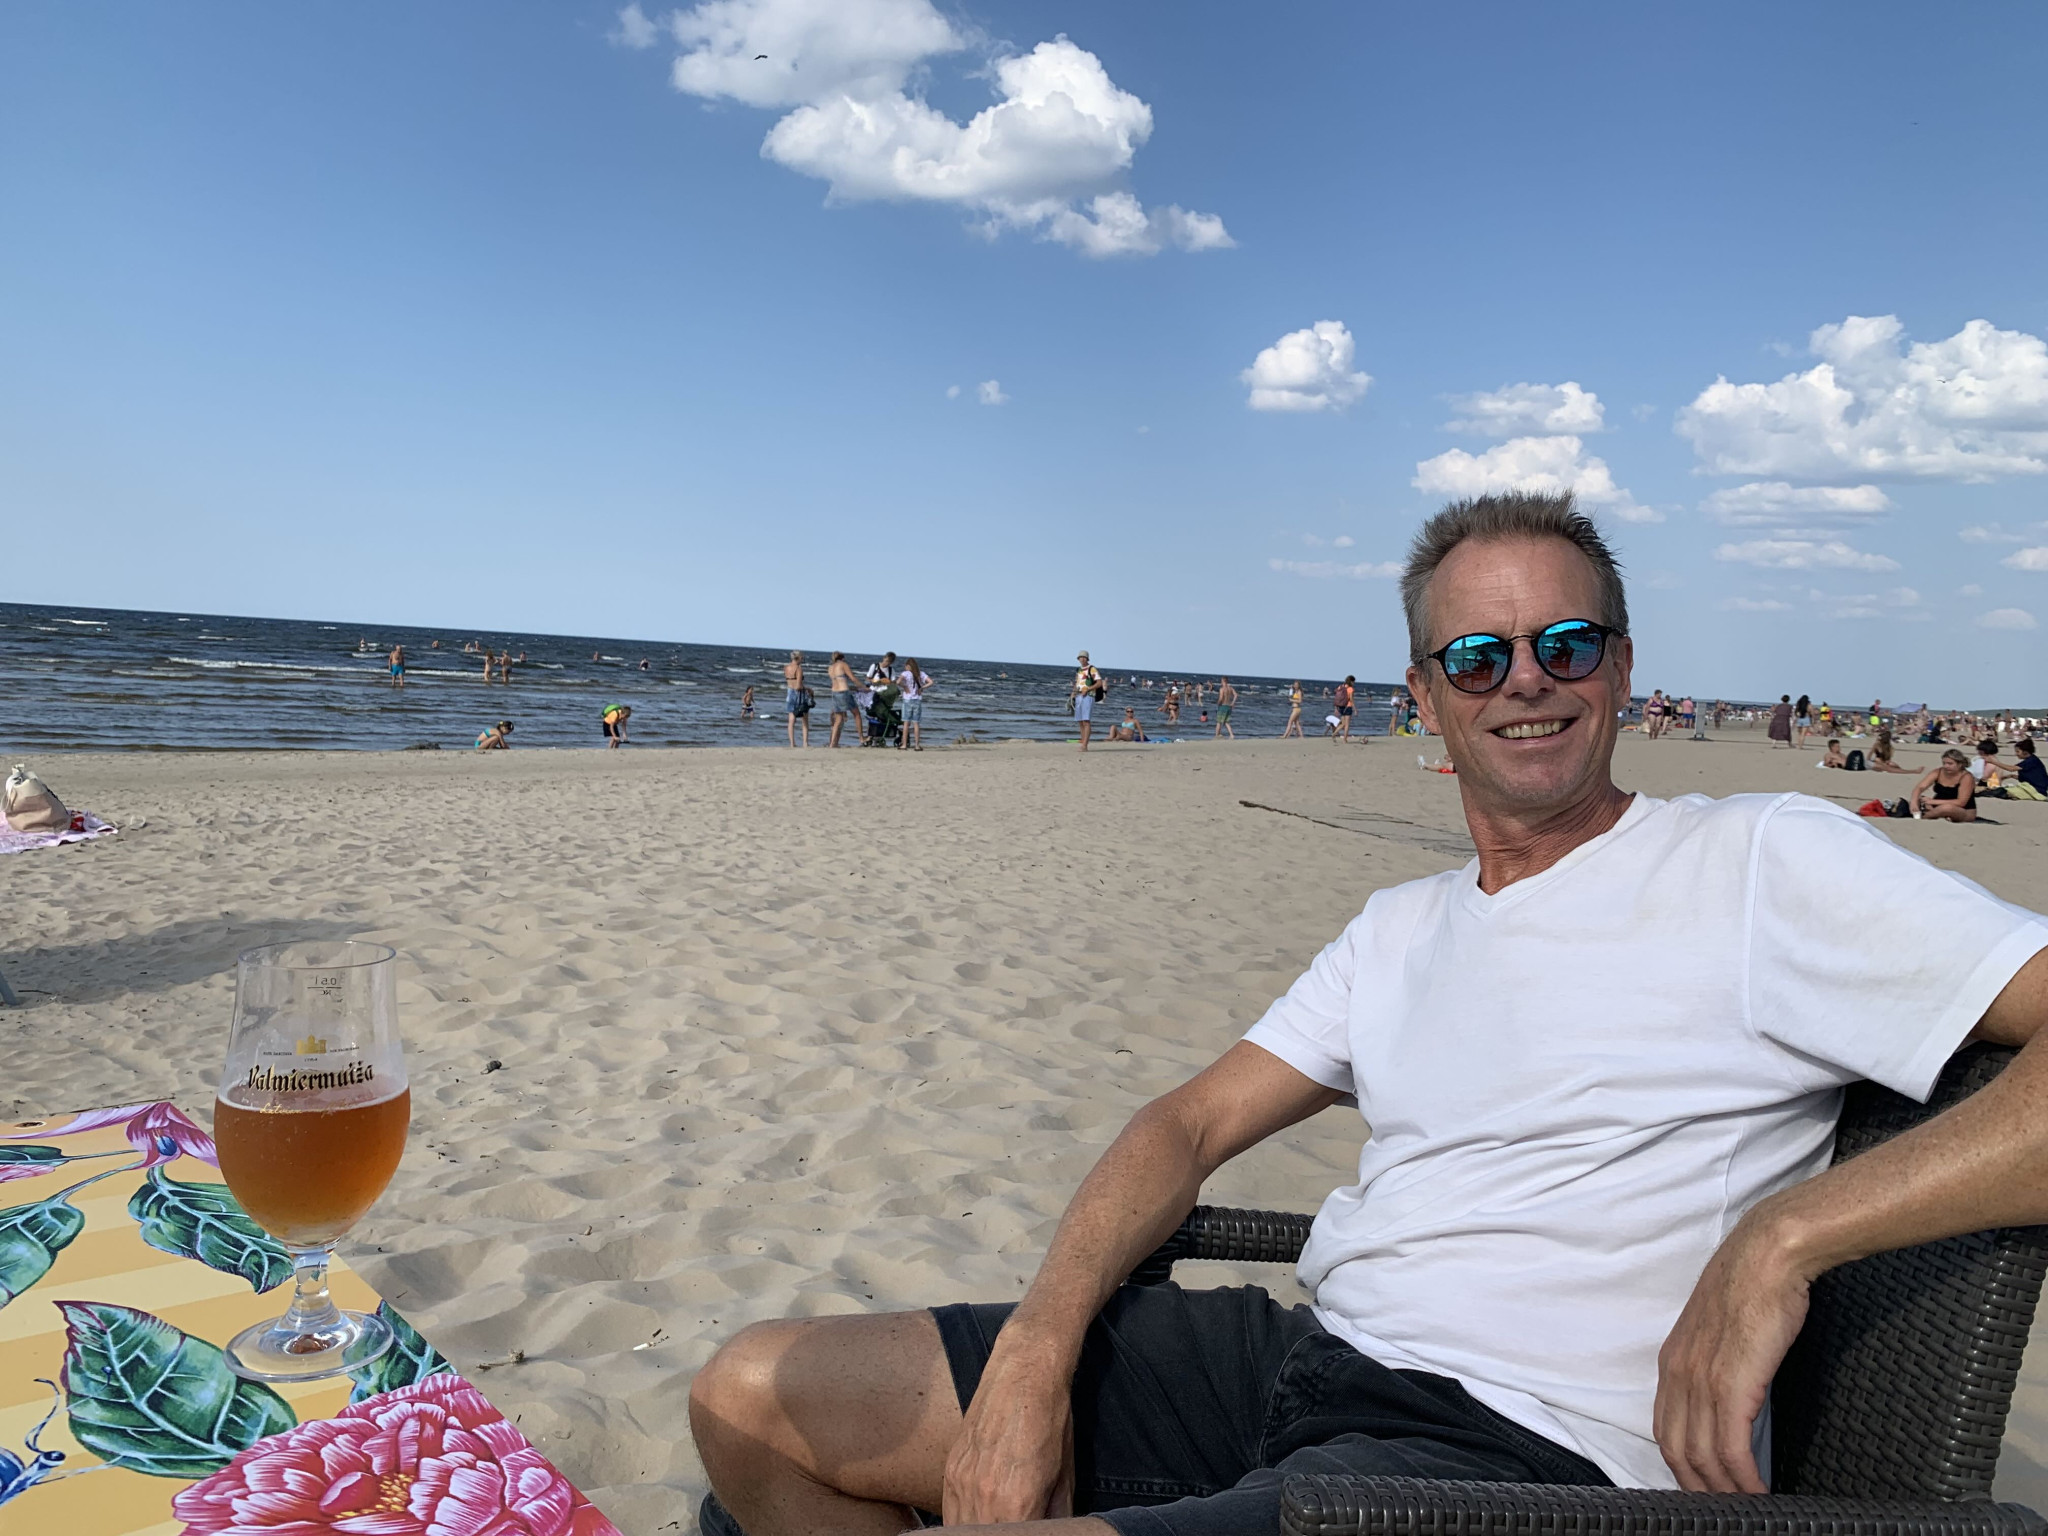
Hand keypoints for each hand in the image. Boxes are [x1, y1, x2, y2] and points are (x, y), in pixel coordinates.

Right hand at [942, 1346, 1075, 1524]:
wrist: (1024, 1375)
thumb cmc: (1050, 1422)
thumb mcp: (1065, 1478)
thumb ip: (1055, 1517)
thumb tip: (1050, 1530)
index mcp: (1017, 1503)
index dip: (1025, 1534)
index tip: (1031, 1526)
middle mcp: (984, 1497)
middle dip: (1000, 1533)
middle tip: (1017, 1523)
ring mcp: (961, 1482)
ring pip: (962, 1530)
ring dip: (979, 1530)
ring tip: (997, 1522)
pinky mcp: (950, 1469)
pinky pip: (949, 1511)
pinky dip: (962, 1520)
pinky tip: (980, 1515)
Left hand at [1654, 1212, 1811, 1492]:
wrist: (1767, 1257)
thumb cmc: (1752, 1289)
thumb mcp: (1720, 1333)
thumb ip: (1716, 1366)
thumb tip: (1731, 1398)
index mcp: (1672, 1362)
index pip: (1665, 1430)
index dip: (1681, 1467)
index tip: (1700, 1488)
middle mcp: (1678, 1374)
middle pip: (1678, 1451)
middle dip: (1699, 1489)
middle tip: (1722, 1512)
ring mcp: (1701, 1380)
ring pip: (1703, 1456)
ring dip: (1724, 1491)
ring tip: (1745, 1509)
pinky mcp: (1731, 1384)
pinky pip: (1731, 1447)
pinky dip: (1744, 1478)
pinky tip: (1760, 1492)